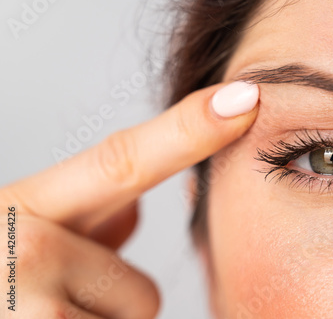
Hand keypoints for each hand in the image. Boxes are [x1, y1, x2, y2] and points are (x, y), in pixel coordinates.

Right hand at [0, 82, 259, 318]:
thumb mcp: (18, 235)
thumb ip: (84, 216)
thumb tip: (135, 203)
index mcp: (21, 208)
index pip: (124, 160)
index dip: (190, 129)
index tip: (246, 98)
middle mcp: (22, 248)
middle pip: (139, 294)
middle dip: (106, 309)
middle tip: (39, 303)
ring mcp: (27, 309)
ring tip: (34, 318)